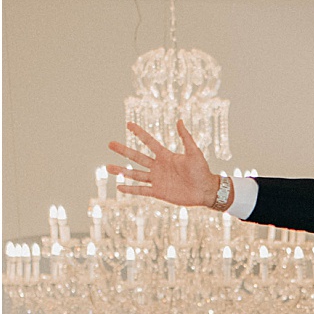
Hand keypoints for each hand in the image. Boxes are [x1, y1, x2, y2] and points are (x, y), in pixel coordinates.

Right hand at [105, 120, 220, 207]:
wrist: (206, 190)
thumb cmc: (202, 171)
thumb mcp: (194, 152)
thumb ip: (186, 137)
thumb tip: (179, 120)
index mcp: (166, 156)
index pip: (149, 142)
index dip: (139, 133)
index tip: (129, 124)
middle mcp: (158, 166)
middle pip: (137, 157)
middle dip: (123, 150)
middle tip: (110, 144)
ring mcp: (157, 179)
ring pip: (135, 174)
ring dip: (122, 171)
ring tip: (108, 167)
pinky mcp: (158, 192)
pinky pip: (142, 190)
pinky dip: (131, 189)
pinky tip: (119, 187)